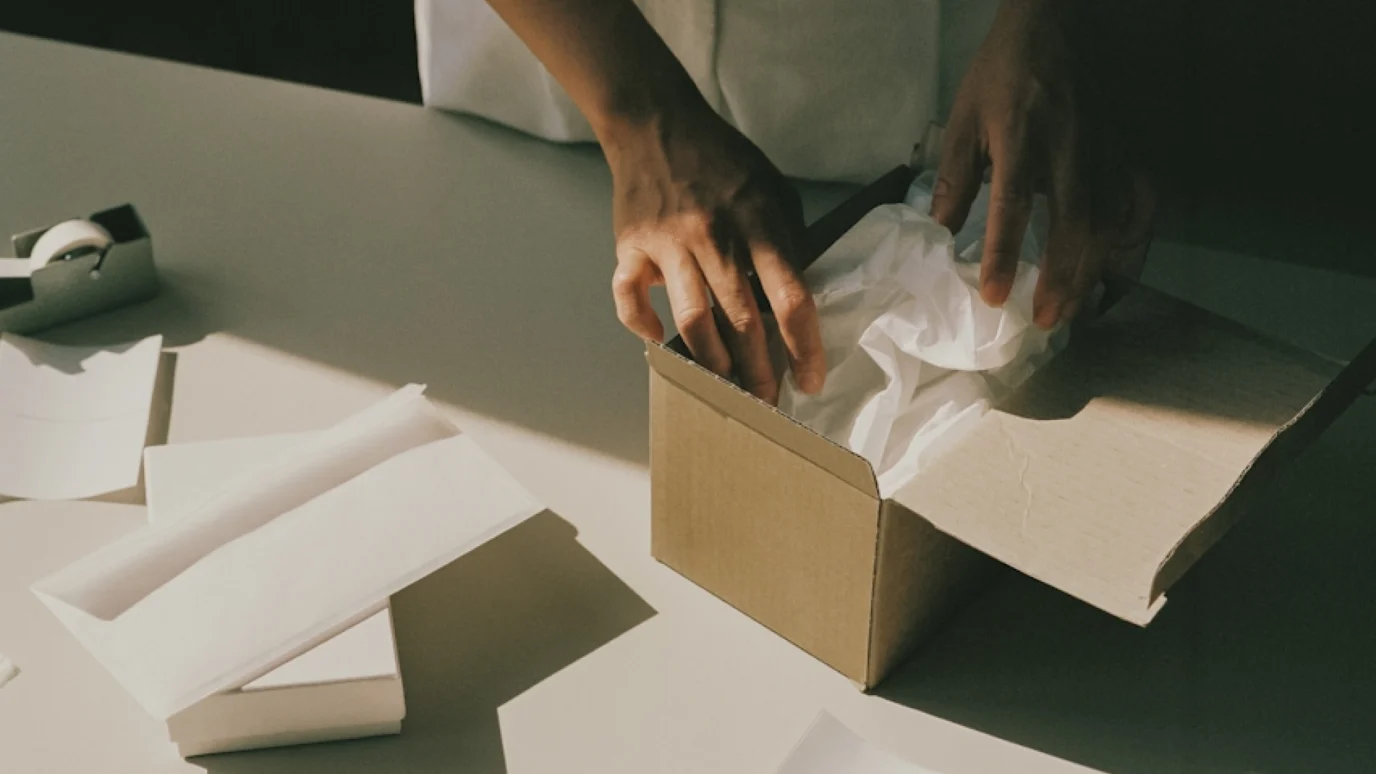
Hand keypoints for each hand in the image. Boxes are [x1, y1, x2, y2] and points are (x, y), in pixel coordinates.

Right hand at [604, 102, 824, 403]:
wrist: (656, 124)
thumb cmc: (722, 160)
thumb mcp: (774, 188)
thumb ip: (787, 240)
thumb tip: (797, 298)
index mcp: (758, 221)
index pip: (790, 297)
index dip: (804, 347)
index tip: (811, 380)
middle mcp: (714, 236)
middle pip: (741, 322)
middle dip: (758, 372)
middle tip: (767, 404)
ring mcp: (668, 243)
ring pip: (692, 321)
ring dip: (711, 364)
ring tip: (725, 389)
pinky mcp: (630, 247)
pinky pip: (630, 298)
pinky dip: (643, 325)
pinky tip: (660, 342)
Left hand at [931, 0, 1154, 328]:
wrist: (1051, 30)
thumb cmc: (999, 78)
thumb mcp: (962, 122)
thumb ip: (954, 178)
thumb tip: (940, 232)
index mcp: (1021, 139)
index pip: (1013, 206)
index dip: (1003, 254)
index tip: (993, 295)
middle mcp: (1069, 148)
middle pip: (1074, 224)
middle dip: (1061, 278)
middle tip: (1045, 320)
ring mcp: (1104, 150)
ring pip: (1109, 222)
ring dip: (1093, 271)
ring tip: (1074, 309)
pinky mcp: (1125, 149)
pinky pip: (1140, 202)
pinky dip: (1134, 241)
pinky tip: (1118, 272)